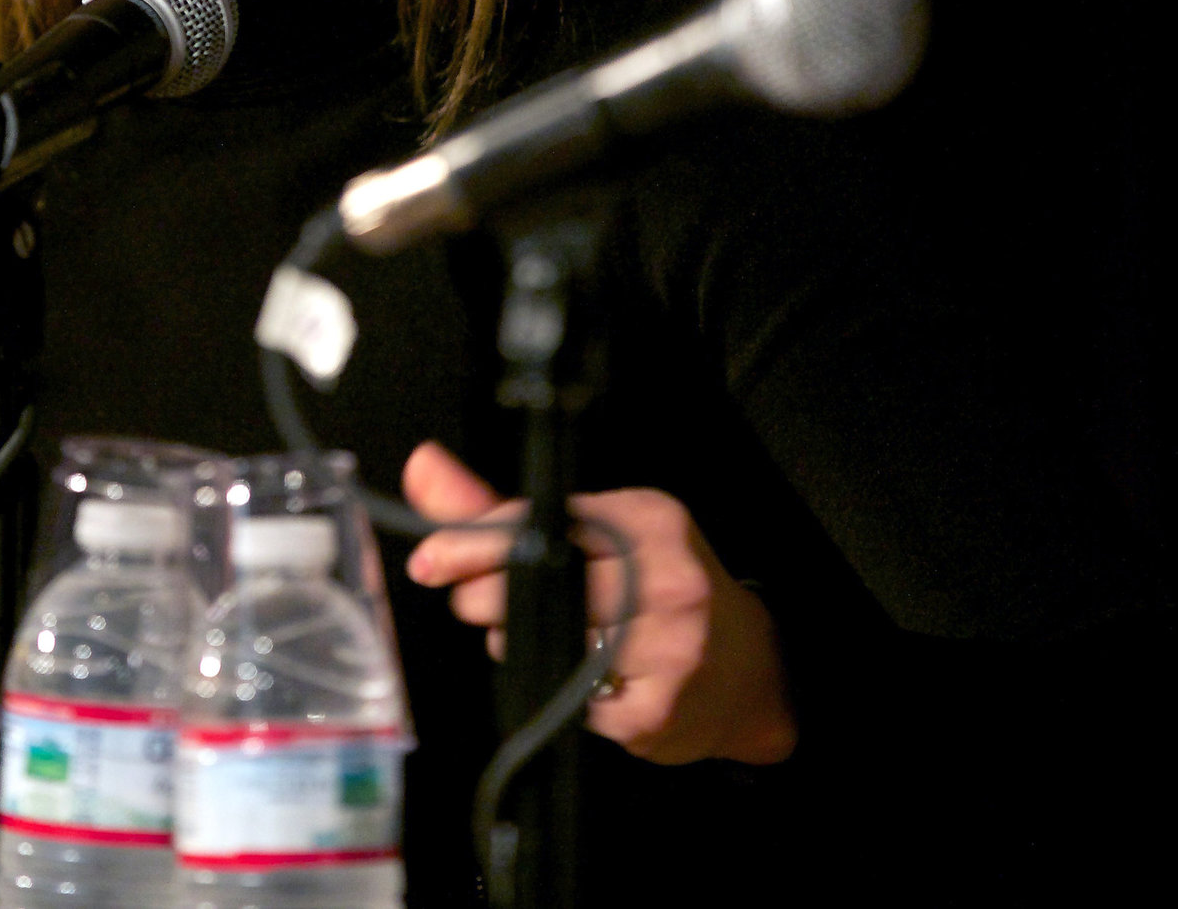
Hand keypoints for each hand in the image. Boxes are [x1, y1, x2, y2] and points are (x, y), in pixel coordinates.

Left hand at [400, 443, 795, 766]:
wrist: (753, 673)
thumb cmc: (661, 592)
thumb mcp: (599, 535)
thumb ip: (504, 510)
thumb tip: (423, 466)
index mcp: (649, 519)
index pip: (542, 523)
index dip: (473, 543)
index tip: (430, 559)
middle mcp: (668, 577)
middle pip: (538, 585)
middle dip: (484, 597)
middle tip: (478, 604)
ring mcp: (670, 648)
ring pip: (548, 645)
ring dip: (514, 644)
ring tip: (536, 638)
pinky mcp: (658, 711)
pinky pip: (572, 705)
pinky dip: (558, 693)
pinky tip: (576, 681)